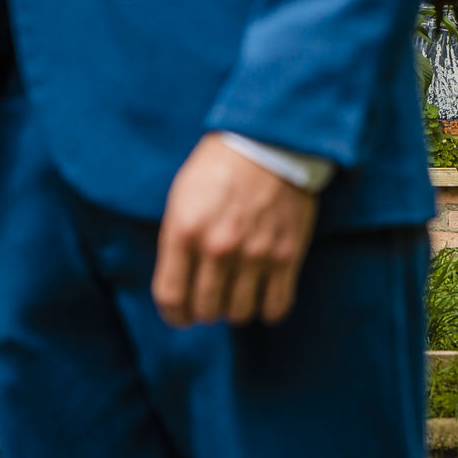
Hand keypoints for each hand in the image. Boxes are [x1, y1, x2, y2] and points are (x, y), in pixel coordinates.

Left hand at [152, 132, 318, 325]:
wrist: (270, 141)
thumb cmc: (221, 166)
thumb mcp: (182, 197)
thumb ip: (177, 240)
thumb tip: (180, 281)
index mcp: (184, 231)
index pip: (171, 297)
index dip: (175, 316)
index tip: (182, 316)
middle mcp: (217, 248)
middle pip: (206, 310)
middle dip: (206, 312)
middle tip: (212, 302)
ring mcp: (254, 254)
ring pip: (239, 313)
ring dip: (236, 311)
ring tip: (238, 296)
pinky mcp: (287, 255)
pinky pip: (275, 306)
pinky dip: (268, 310)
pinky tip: (264, 298)